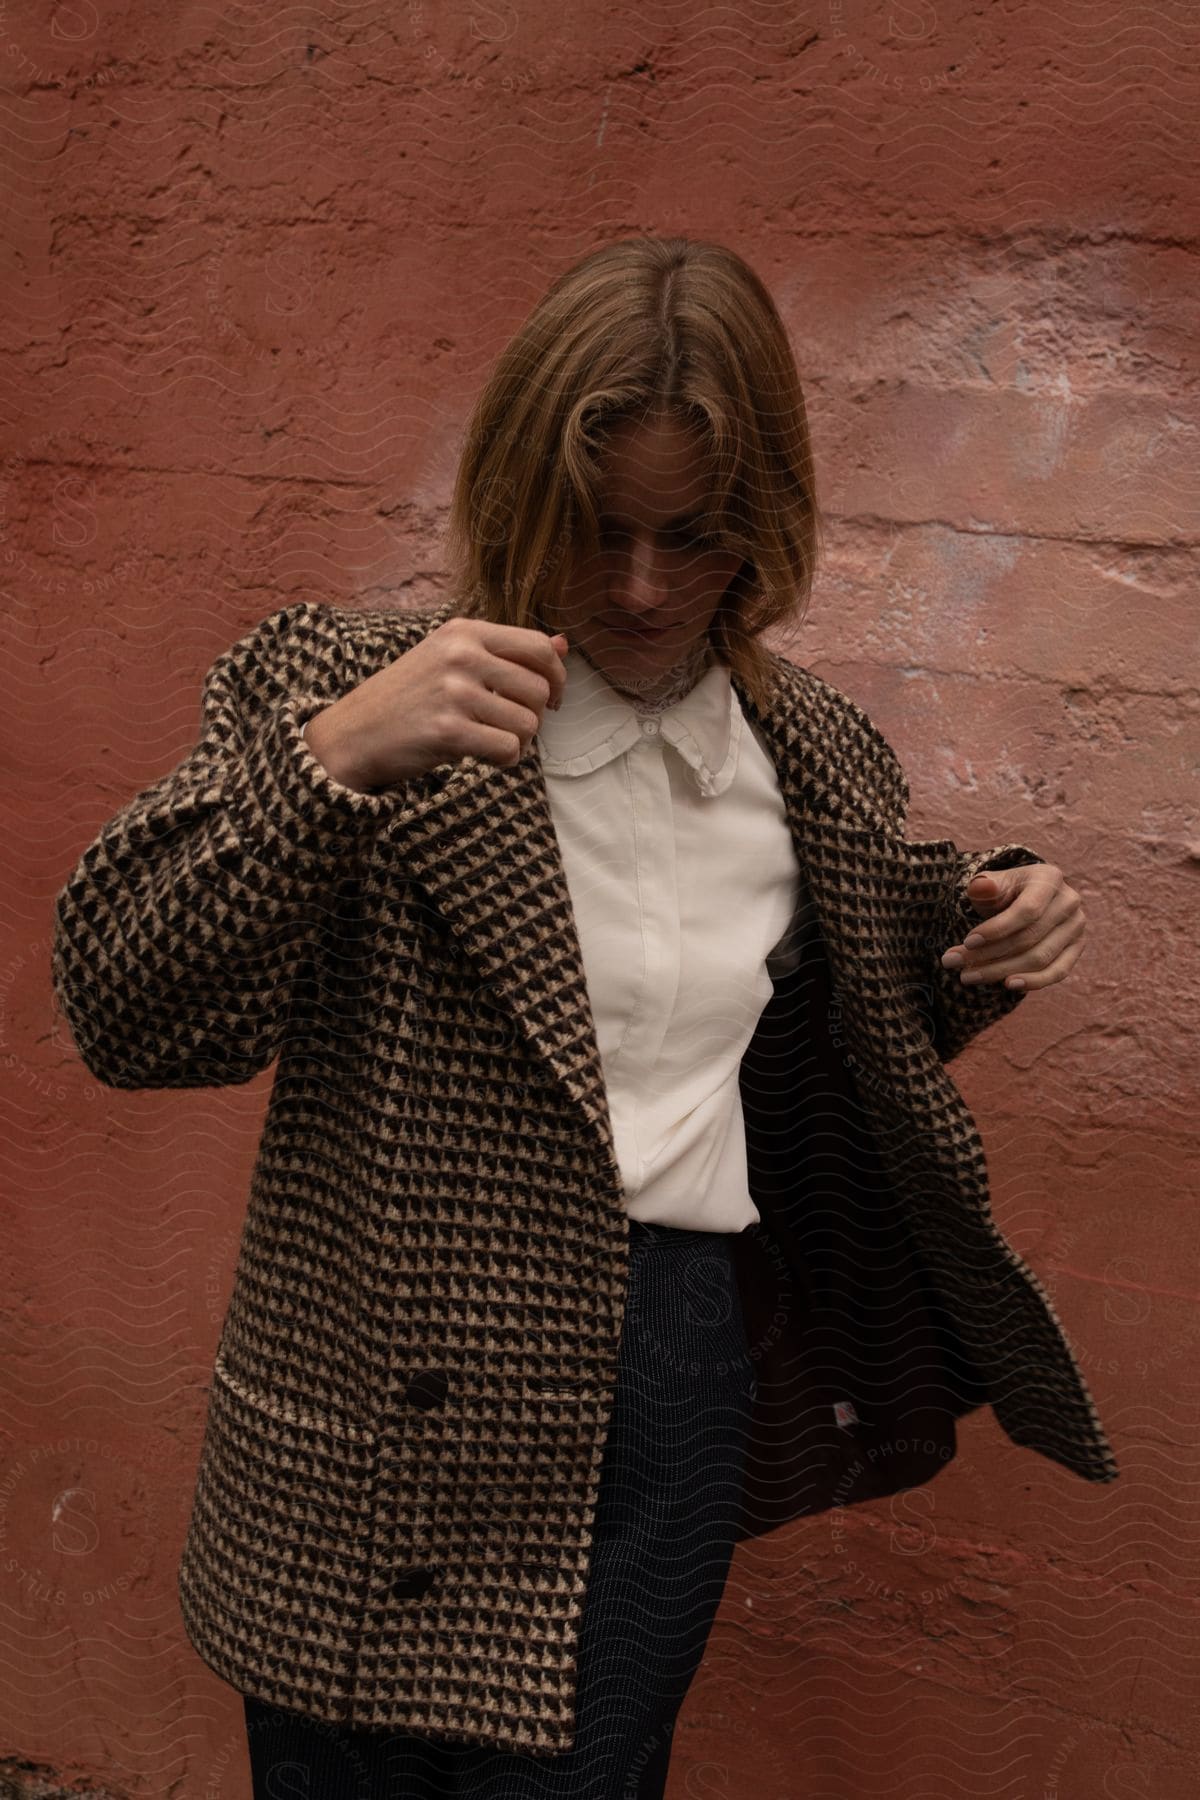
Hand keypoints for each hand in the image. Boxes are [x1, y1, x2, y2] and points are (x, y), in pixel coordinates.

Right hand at [303, 617, 569, 789]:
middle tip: (508, 727)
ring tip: (490, 741)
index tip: (549, 700)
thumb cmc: (410, 697)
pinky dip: (504, 761)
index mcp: (464, 632)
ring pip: (528, 724)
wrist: (354, 733)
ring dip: (518, 742)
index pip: (538, 647)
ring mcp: (454, 692)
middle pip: (539, 690)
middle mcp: (460, 655)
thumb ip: (509, 652)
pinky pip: (509, 750)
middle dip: (534, 717)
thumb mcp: (453, 659)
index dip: (556, 677)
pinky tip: (482, 757)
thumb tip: (565, 644)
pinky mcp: (448, 730)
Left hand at [939, 864, 1085, 992]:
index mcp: (1049, 878)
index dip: (996, 929)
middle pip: (1029, 938)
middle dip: (988, 954)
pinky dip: (1033, 982)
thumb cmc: (1005, 891)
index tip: (967, 942)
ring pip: (1039, 958)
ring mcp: (1076, 927)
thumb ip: (984, 886)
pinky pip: (1058, 972)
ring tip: (967, 976)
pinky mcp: (1076, 949)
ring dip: (1001, 971)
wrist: (1025, 898)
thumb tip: (980, 886)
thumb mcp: (992, 884)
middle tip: (953, 962)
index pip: (1026, 910)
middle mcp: (1069, 902)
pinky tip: (1007, 985)